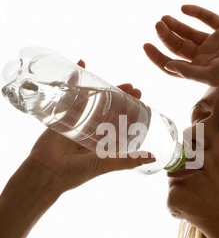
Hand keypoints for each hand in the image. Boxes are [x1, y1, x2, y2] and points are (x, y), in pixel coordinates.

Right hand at [27, 60, 153, 194]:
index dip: (130, 110)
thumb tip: (153, 157)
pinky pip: (69, 94)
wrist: (46, 173)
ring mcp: (76, 122)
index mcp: (102, 142)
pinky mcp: (61, 115)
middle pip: (108, 109)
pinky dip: (74, 80)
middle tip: (133, 87)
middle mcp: (91, 131)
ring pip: (91, 100)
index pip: (120, 122)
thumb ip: (127, 161)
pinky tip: (81, 65)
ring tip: (114, 79)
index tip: (140, 98)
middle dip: (120, 97)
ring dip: (103, 88)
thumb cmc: (76, 173)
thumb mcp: (105, 165)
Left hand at [144, 5, 218, 88]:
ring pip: (189, 32)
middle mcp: (204, 57)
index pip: (172, 64)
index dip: (157, 56)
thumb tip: (168, 65)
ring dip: (176, 25)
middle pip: (178, 46)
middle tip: (157, 24)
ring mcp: (214, 42)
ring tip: (163, 18)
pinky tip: (183, 8)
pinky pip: (207, 18)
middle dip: (165, 36)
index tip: (146, 45)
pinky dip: (196, 12)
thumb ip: (190, 71)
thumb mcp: (212, 75)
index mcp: (199, 70)